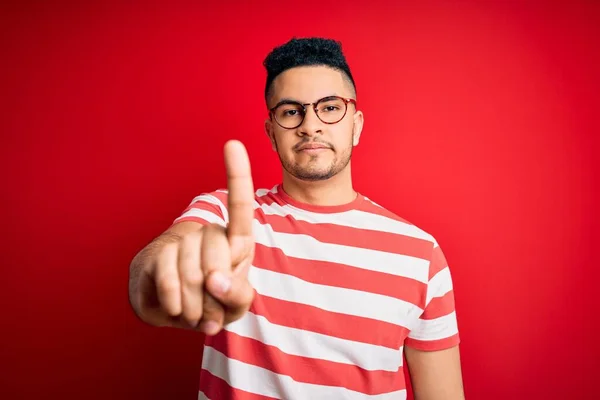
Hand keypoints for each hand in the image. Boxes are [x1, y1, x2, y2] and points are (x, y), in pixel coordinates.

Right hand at [135, 140, 255, 333]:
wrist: (177, 311)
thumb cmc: (214, 301)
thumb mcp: (236, 304)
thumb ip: (237, 294)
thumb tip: (214, 280)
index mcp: (236, 241)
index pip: (239, 207)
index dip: (237, 175)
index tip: (232, 143)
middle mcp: (209, 233)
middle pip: (217, 263)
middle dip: (215, 298)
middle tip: (210, 309)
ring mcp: (181, 242)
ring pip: (193, 276)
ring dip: (195, 307)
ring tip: (194, 309)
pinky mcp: (156, 256)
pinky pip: (170, 281)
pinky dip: (176, 304)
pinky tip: (176, 308)